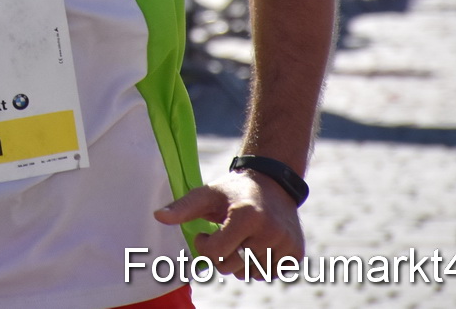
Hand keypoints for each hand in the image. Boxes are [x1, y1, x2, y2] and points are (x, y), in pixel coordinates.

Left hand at [155, 170, 303, 278]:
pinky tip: (259, 246)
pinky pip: (273, 274)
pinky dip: (263, 265)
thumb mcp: (207, 193)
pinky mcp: (297, 251)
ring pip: (254, 274)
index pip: (216, 252)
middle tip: (225, 239)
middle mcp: (270, 230)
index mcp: (246, 215)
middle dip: (223, 257)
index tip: (205, 233)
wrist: (273, 183)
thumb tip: (158, 217)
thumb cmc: (233, 191)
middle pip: (234, 266)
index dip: (204, 246)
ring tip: (244, 241)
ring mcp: (286, 242)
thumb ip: (183, 207)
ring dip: (244, 263)